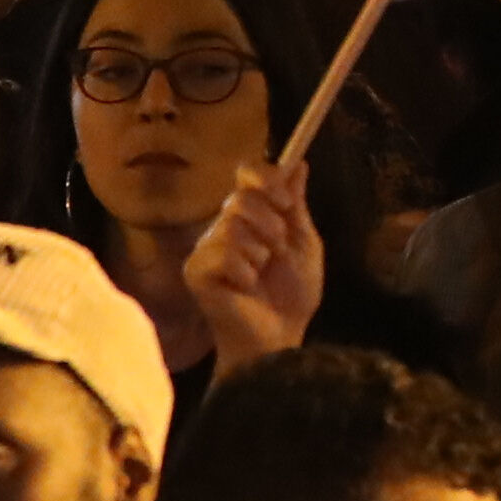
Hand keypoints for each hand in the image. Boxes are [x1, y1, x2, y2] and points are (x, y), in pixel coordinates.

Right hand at [182, 161, 328, 364]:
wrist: (280, 336)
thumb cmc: (292, 294)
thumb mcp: (304, 244)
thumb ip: (296, 206)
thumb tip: (298, 165)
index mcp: (250, 215)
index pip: (246, 174)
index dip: (265, 179)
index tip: (286, 202)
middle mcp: (223, 226)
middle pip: (239, 198)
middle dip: (269, 224)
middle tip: (277, 251)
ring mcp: (206, 249)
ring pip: (231, 226)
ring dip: (259, 253)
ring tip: (261, 275)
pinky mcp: (196, 271)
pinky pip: (222, 254)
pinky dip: (244, 272)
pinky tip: (245, 288)